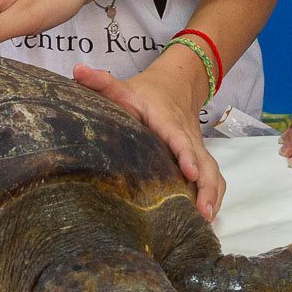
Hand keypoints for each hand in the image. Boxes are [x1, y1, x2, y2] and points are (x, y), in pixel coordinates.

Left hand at [75, 58, 225, 219]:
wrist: (177, 85)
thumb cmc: (145, 93)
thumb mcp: (123, 87)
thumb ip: (102, 82)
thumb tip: (78, 71)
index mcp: (169, 122)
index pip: (180, 139)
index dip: (186, 155)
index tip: (190, 172)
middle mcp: (188, 137)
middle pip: (205, 162)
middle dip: (206, 187)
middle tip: (203, 213)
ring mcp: (197, 149)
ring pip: (212, 172)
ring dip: (213, 195)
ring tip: (205, 220)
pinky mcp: (200, 158)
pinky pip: (212, 177)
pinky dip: (214, 196)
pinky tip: (205, 218)